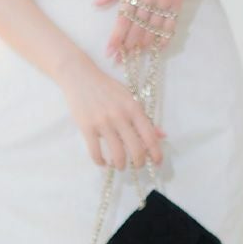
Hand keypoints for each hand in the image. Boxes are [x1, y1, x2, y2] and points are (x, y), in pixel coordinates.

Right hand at [59, 55, 166, 169]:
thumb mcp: (128, 98)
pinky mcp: (87, 127)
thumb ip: (143, 117)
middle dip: (139, 163)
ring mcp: (103, 122)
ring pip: (117, 154)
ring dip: (121, 165)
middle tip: (137, 166)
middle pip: (136, 149)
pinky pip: (96, 152)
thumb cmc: (106, 87)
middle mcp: (120, 116)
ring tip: (120, 165)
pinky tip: (103, 162)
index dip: (156, 152)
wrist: (80, 77)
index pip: (149, 135)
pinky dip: (100, 162)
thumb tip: (161, 135)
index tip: (157, 163)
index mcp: (133, 108)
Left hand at [94, 0, 196, 62]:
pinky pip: (170, 24)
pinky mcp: (178, 1)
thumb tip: (96, 3)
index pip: (123, 17)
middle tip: (120, 60)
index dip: (116, 36)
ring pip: (153, 28)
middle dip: (128, 46)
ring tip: (136, 56)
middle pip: (137, 27)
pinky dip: (164, 38)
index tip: (110, 51)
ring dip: (144, 44)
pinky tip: (158, 48)